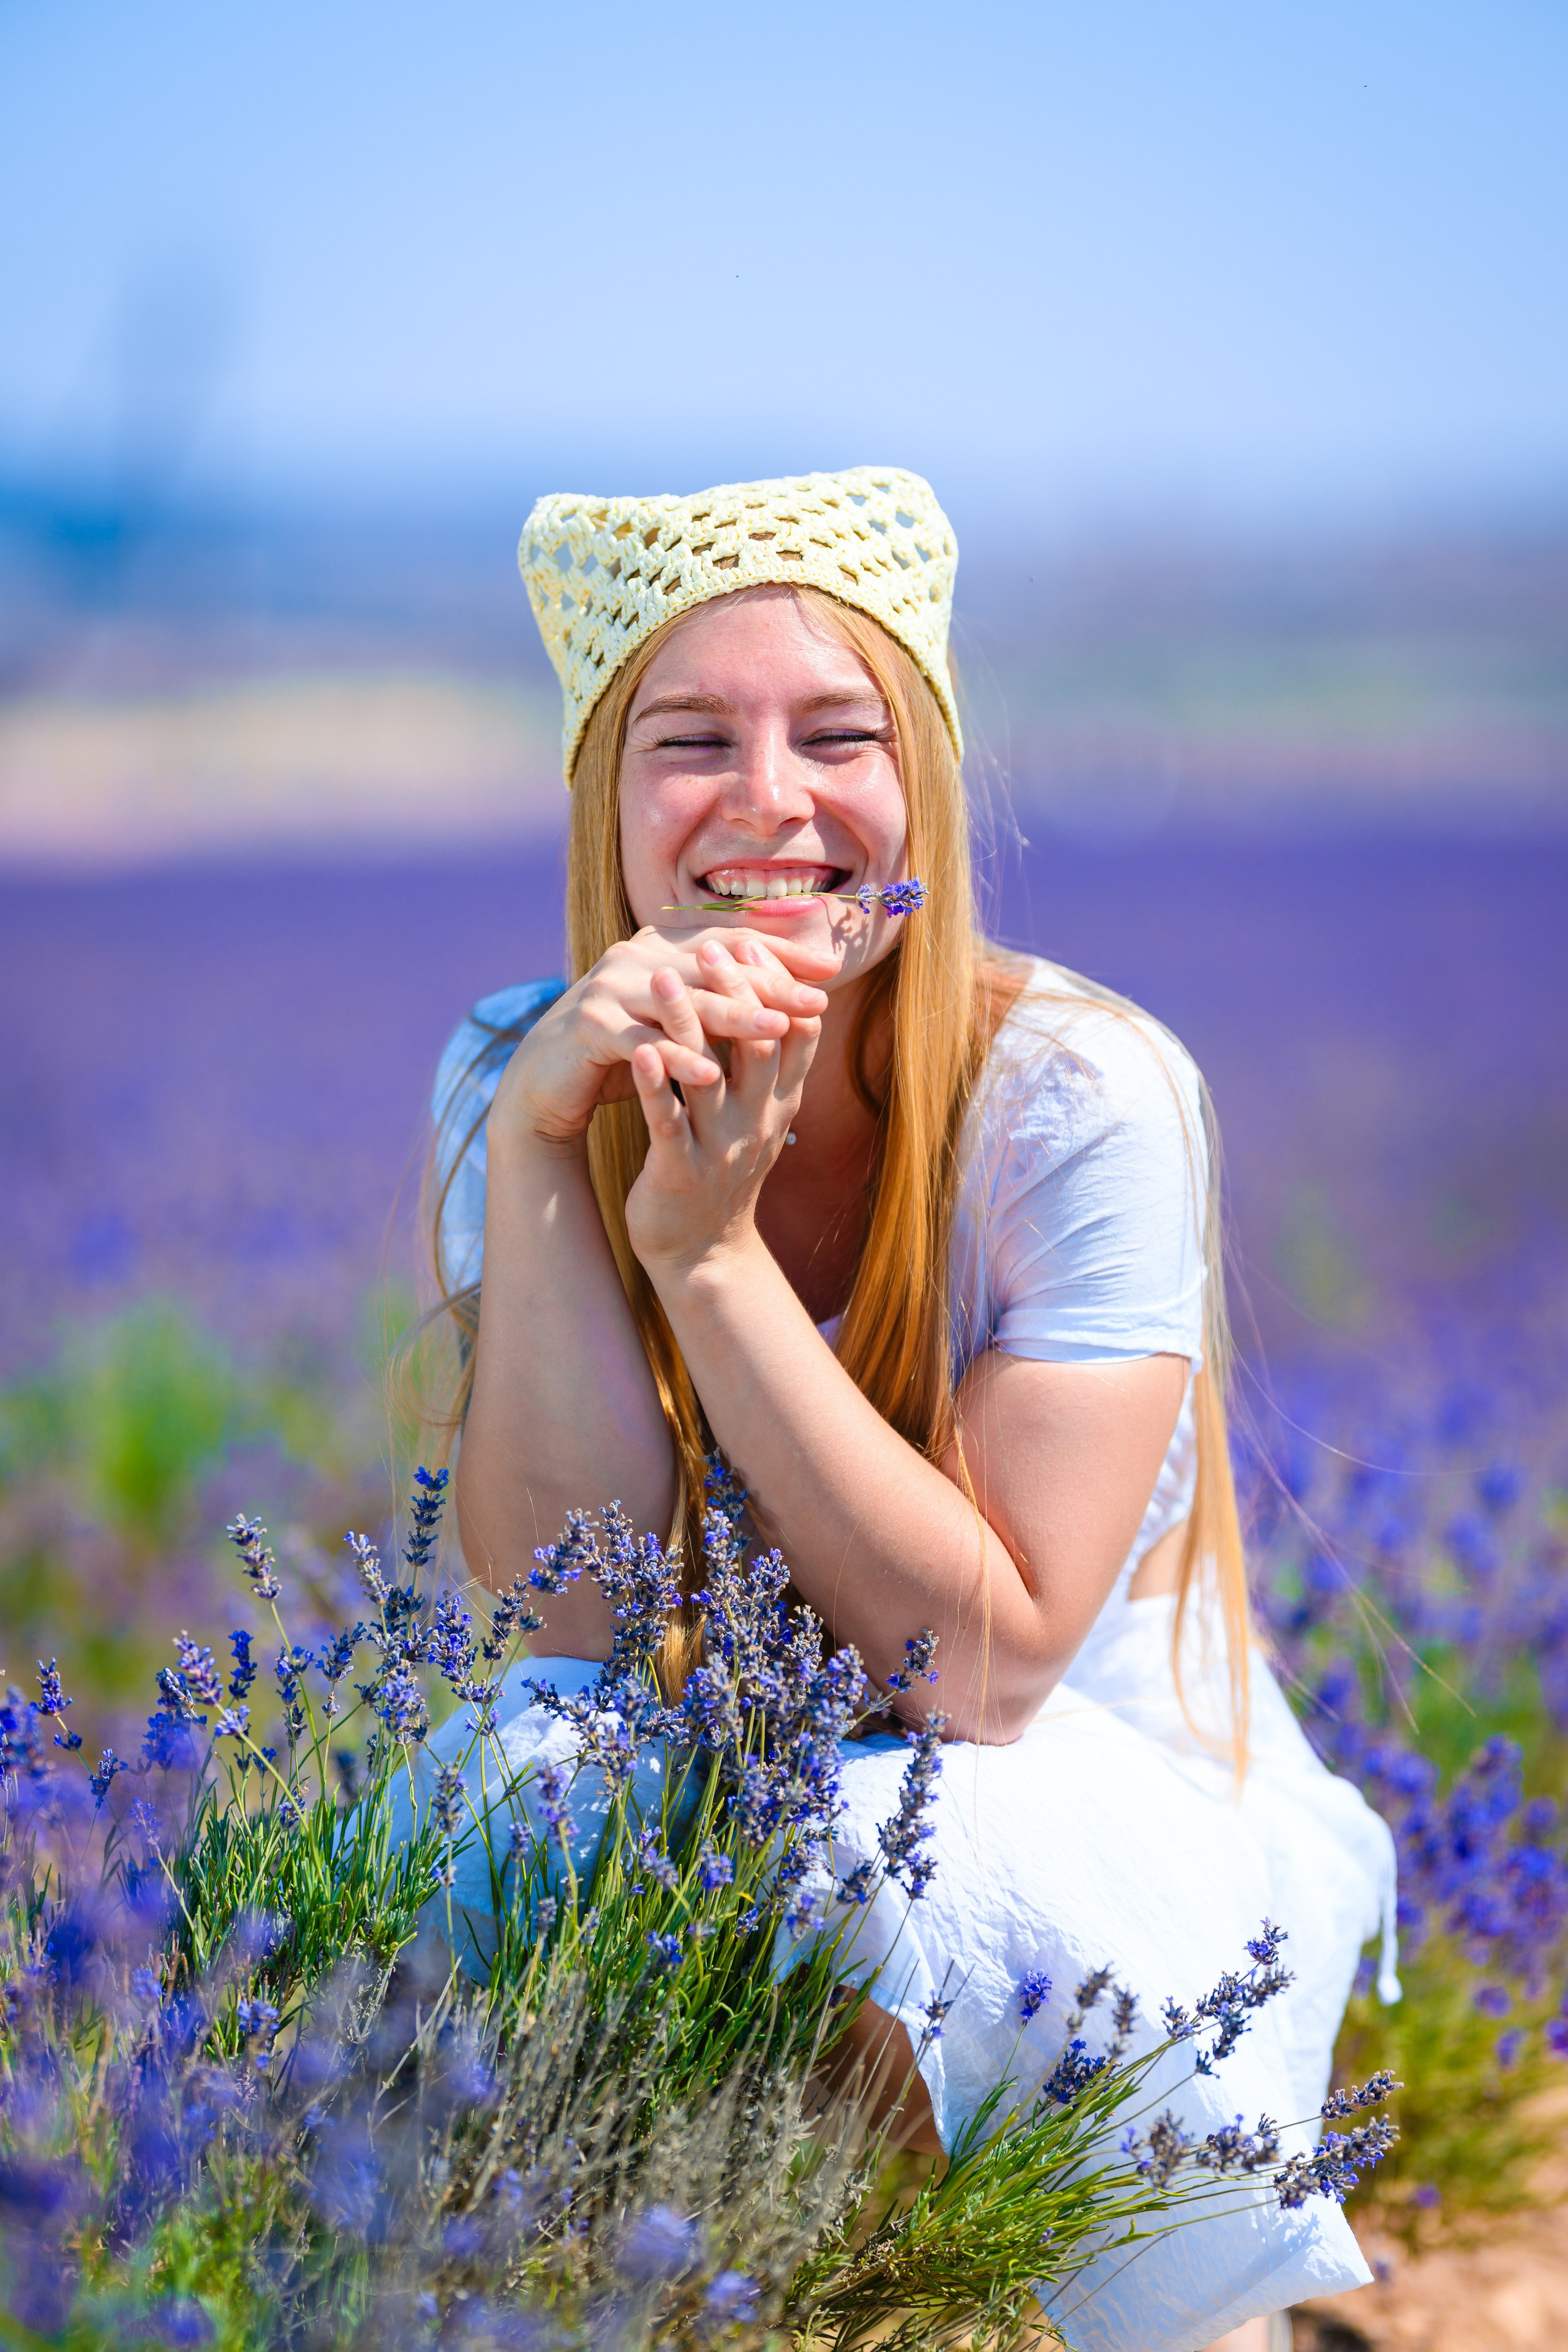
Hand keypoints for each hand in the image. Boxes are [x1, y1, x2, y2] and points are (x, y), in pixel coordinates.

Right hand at [488, 927, 831, 1152]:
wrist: (548, 1085)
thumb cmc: (624, 1053)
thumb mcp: (680, 1023)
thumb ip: (723, 1002)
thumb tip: (793, 997)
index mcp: (660, 947)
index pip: (731, 942)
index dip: (779, 953)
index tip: (830, 973)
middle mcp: (635, 957)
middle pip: (713, 966)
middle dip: (769, 985)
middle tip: (817, 1002)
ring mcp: (608, 987)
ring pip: (681, 1000)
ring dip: (731, 1016)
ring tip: (776, 1032)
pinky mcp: (588, 1025)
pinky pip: (641, 1041)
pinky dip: (677, 1059)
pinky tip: (710, 1077)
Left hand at [623, 965, 819, 1273]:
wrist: (701, 1250)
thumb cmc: (722, 1167)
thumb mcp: (757, 1112)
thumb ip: (768, 1061)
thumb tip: (775, 992)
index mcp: (779, 1103)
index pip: (796, 1033)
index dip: (775, 987)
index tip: (749, 944)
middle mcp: (759, 1123)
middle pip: (760, 1045)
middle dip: (737, 992)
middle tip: (710, 948)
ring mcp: (723, 1149)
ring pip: (710, 1078)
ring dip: (688, 1026)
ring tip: (665, 980)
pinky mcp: (682, 1173)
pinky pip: (668, 1124)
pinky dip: (655, 1086)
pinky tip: (639, 1053)